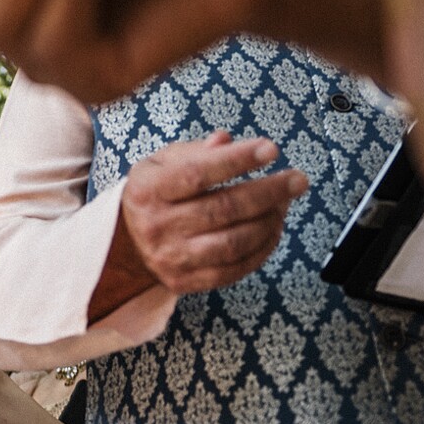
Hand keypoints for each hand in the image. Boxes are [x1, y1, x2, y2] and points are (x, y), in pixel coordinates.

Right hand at [119, 133, 303, 294]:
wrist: (126, 242)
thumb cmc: (155, 193)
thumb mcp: (163, 161)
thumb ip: (196, 151)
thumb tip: (227, 140)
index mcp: (150, 189)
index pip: (197, 173)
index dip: (237, 160)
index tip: (271, 149)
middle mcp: (159, 225)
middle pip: (222, 209)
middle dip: (268, 192)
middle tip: (298, 179)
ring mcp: (173, 258)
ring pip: (233, 243)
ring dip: (269, 222)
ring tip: (285, 204)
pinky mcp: (187, 282)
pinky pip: (234, 270)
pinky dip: (262, 250)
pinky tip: (273, 229)